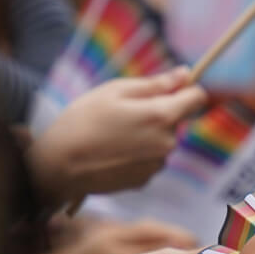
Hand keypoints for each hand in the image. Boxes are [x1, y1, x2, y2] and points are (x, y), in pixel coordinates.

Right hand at [27, 69, 205, 203]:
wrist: (57, 166)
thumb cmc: (83, 121)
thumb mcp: (116, 91)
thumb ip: (156, 83)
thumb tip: (185, 73)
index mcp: (162, 116)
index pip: (197, 98)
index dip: (185, 89)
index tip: (169, 88)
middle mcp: (167, 143)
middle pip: (177, 120)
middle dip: (159, 112)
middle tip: (124, 111)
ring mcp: (156, 164)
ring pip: (162, 140)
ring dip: (148, 134)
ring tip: (113, 133)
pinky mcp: (144, 180)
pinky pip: (150, 158)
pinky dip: (137, 153)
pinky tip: (112, 151)